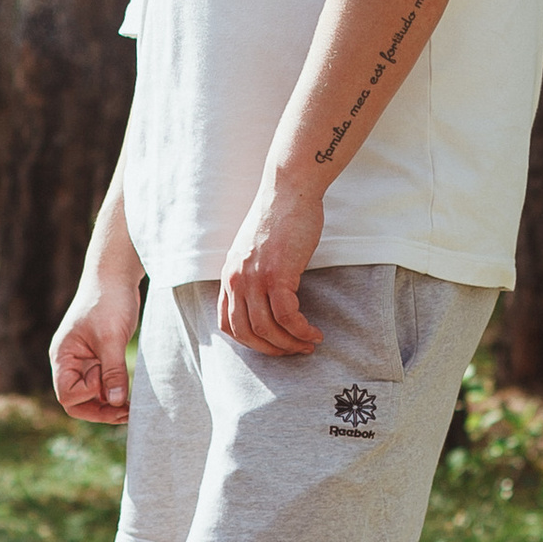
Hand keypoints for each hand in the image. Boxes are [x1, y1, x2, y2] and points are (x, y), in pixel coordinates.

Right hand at [51, 272, 140, 423]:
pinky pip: (103, 385)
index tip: (106, 382)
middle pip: (78, 401)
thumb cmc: (109, 301)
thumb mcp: (111, 338)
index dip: (88, 396)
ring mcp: (85, 361)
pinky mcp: (100, 358)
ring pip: (92, 396)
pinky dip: (116, 393)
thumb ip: (112, 371)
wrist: (116, 275)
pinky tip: (132, 397)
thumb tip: (116, 403)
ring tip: (133, 408)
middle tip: (127, 413)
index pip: (67, 395)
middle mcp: (70, 362)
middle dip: (100, 410)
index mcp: (63, 356)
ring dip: (110, 405)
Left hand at [215, 173, 325, 356]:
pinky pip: (286, 316)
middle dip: (271, 349)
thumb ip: (254, 272)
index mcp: (230, 274)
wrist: (290, 190)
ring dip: (289, 344)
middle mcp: (237, 279)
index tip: (272, 344)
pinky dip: (301, 330)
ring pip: (266, 329)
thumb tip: (269, 296)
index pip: (227, 323)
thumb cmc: (280, 216)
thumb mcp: (255, 249)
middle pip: (246, 332)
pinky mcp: (277, 274)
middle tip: (294, 351)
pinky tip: (314, 332)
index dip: (250, 341)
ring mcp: (255, 278)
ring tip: (308, 344)